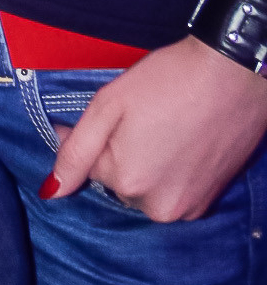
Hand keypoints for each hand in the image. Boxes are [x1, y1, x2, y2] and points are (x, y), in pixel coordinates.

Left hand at [42, 34, 266, 221]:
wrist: (232, 75)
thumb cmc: (168, 81)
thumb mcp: (109, 105)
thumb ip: (77, 151)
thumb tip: (50, 191)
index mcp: (127, 181)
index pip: (91, 166)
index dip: (96, 136)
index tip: (110, 114)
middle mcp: (157, 207)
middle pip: (120, 181)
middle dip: (123, 153)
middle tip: (142, 117)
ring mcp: (187, 208)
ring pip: (146, 188)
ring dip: (147, 164)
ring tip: (163, 127)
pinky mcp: (208, 202)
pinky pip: (173, 192)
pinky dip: (171, 172)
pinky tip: (181, 141)